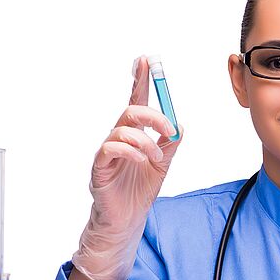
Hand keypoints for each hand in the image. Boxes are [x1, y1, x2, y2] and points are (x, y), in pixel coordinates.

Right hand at [71, 56, 183, 279]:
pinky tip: (142, 161)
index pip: (137, 101)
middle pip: (131, 111)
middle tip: (169, 130)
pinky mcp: (99, 168)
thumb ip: (169, 143)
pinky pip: (110, 149)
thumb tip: (179, 124)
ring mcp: (107, 152)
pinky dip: (131, 151)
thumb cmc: (139, 189)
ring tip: (155, 156)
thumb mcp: (163, 163)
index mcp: (134, 134)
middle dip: (153, 115)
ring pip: (122, 129)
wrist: (128, 219)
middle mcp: (118, 138)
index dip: (140, 80)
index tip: (146, 60)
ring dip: (145, 141)